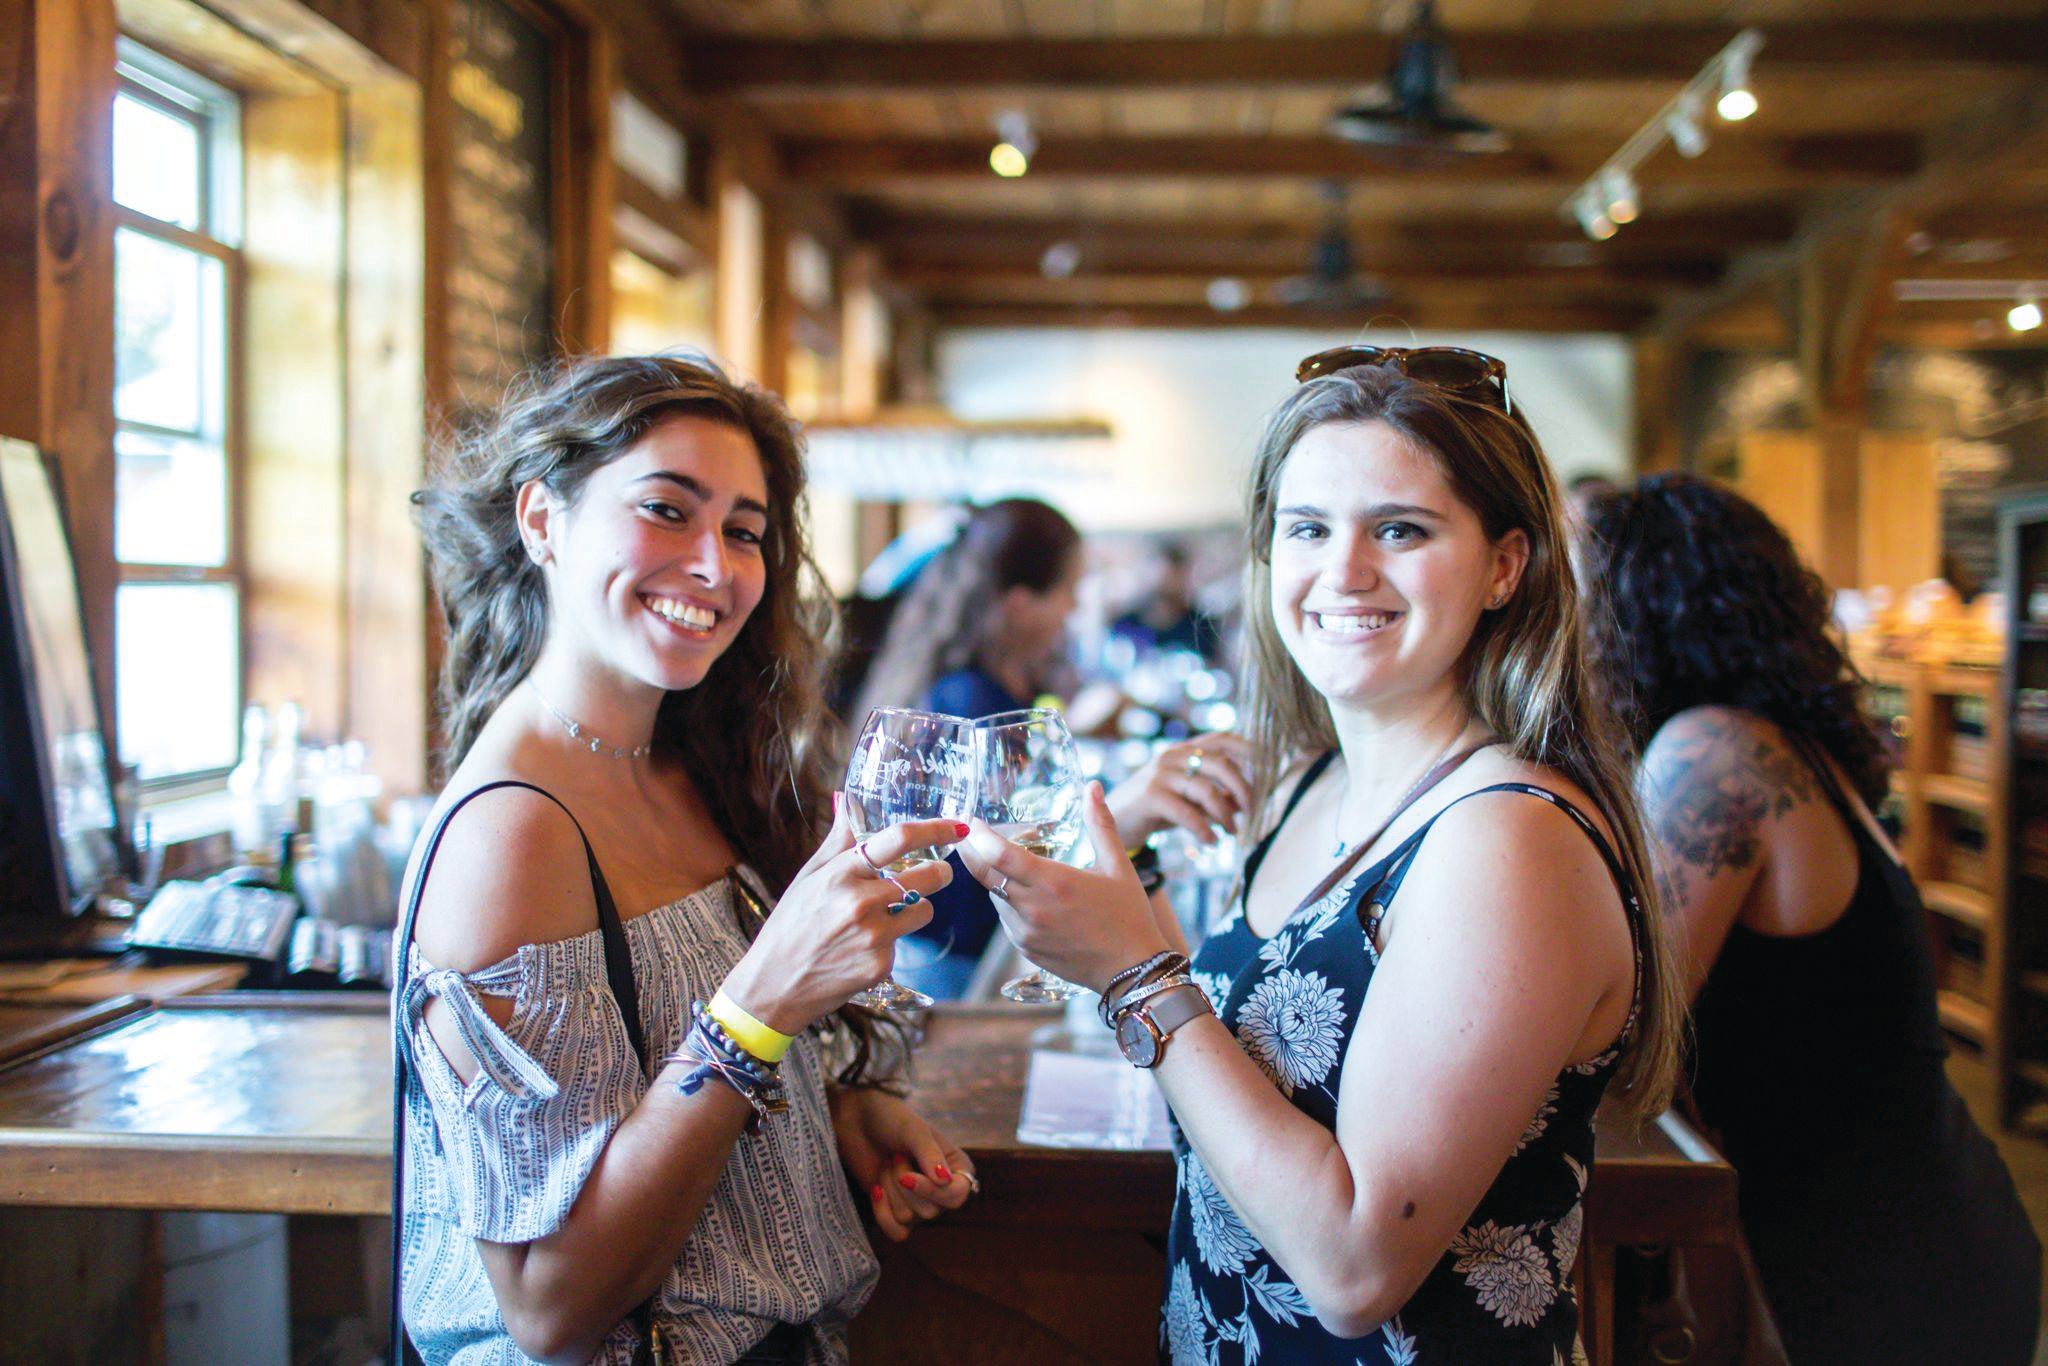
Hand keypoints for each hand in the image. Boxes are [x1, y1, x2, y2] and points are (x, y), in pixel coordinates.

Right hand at [720, 798, 959, 1033]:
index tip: (957, 827)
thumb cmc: (790, 925)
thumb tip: (847, 800)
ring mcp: (873, 936)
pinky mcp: (880, 965)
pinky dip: (891, 943)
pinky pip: (904, 944)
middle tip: (940, 872)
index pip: (899, 838)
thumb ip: (837, 841)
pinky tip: (863, 949)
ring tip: (887, 916)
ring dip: (916, 909)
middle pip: (928, 876)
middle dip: (941, 872)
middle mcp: (861, 902)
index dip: (935, 829)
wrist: (775, 984)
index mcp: (841, 872)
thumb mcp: (808, 877)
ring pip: (924, 911)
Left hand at [829, 1087, 975, 1242]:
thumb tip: (946, 1182)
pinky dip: (883, 1213)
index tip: (906, 1177)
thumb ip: (930, 1154)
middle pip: (930, 1212)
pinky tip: (876, 1189)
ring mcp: (919, 1203)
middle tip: (895, 1156)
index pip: (956, 1196)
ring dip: (890, 1189)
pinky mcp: (897, 1212)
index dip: (932, 1192)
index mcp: (956, 1168)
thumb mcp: (913, 1131)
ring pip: (909, 1218)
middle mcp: (942, 1190)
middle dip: (903, 1184)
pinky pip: (897, 1233)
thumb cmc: (891, 1119)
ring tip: (887, 1164)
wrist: (859, 1121)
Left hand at [958, 781, 1170, 994]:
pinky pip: (1006, 919)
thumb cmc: (1129, 915)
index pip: (1000, 855)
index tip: (972, 822)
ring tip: (1008, 864)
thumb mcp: (1118, 865)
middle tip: (970, 836)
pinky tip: (1026, 895)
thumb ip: (1100, 824)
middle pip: (986, 875)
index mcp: (1054, 883)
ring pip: (994, 897)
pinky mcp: (1026, 950)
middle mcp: (1033, 909)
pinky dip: (1008, 903)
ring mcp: (1026, 933)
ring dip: (995, 879)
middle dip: (974, 853)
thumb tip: (1092, 787)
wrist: (1133, 971)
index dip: (980, 836)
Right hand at [1105, 732, 1254, 846]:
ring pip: (1206, 789)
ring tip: (1232, 833)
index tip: (1271, 768)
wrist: (1113, 822)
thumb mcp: (1191, 800)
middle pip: (1220, 763)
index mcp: (1184, 750)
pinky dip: (1204, 829)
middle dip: (1244, 789)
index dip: (1249, 749)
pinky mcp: (1149, 795)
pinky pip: (1186, 812)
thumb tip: (1252, 801)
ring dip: (1226, 815)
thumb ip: (1218, 796)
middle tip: (1253, 813)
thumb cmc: (1158, 810)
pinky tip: (1211, 842)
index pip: (1223, 739)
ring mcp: (1159, 773)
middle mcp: (1172, 756)